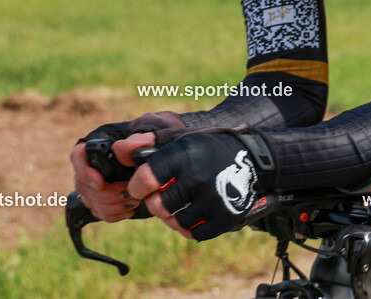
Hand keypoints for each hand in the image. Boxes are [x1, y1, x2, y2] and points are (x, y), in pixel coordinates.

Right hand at [70, 111, 185, 221]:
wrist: (163, 156)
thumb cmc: (155, 140)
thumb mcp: (152, 134)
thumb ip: (139, 139)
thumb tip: (121, 149)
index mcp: (100, 145)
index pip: (78, 156)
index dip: (85, 172)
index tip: (101, 183)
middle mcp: (93, 164)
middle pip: (83, 185)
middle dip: (106, 194)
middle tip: (128, 193)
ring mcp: (96, 183)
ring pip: (90, 201)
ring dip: (111, 205)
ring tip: (134, 200)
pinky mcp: (103, 198)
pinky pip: (99, 212)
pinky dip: (113, 214)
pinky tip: (129, 210)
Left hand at [127, 132, 263, 240]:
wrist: (250, 159)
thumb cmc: (206, 149)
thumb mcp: (179, 138)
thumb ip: (147, 143)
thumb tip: (119, 150)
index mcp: (183, 155)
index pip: (146, 179)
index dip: (137, 187)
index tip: (141, 187)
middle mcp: (198, 177)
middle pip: (158, 206)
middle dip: (155, 202)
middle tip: (163, 196)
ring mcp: (213, 199)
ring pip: (175, 221)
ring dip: (172, 216)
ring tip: (179, 204)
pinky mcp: (225, 216)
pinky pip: (194, 232)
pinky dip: (190, 226)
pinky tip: (193, 213)